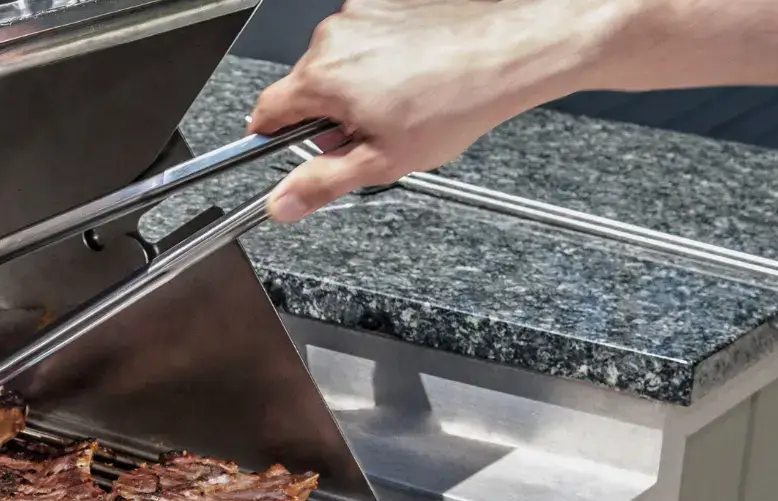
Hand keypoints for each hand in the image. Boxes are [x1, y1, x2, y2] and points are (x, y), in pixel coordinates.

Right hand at [249, 0, 602, 221]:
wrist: (512, 51)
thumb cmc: (458, 99)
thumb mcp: (383, 161)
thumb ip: (322, 183)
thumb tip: (282, 203)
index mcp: (322, 78)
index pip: (265, 112)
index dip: (273, 137)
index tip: (289, 147)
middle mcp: (334, 37)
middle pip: (306, 85)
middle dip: (328, 112)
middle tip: (371, 133)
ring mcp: (362, 12)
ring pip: (339, 60)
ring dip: (357, 83)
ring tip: (403, 101)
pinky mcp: (388, 0)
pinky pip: (369, 34)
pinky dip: (383, 54)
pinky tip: (416, 73)